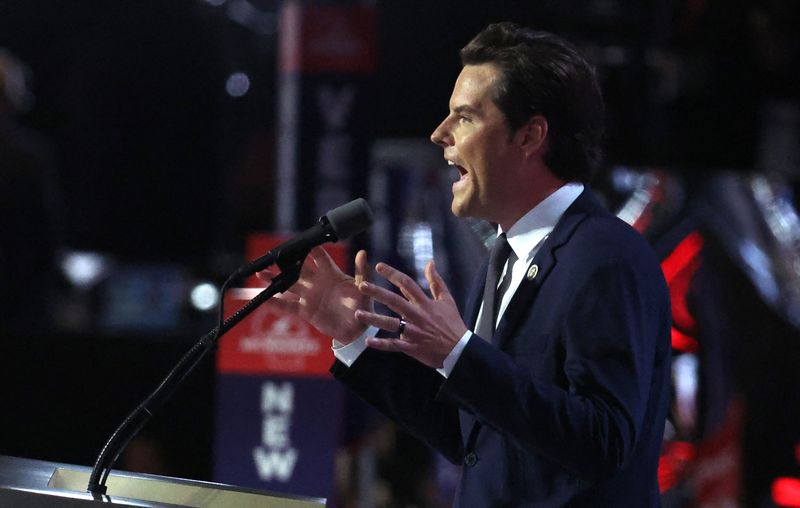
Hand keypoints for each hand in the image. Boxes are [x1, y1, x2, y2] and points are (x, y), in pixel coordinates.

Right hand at [258, 247, 372, 342]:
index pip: (318, 257)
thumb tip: (362, 252)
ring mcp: (309, 296)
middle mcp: (317, 282)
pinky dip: (275, 304)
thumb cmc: (363, 306)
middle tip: (272, 256)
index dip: (310, 248)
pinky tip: (263, 299)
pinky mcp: (305, 311)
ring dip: (274, 279)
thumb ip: (362, 271)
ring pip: (288, 285)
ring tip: (261, 273)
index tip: (299, 243)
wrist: (357, 330)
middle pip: (298, 268)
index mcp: (331, 274)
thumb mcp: (364, 289)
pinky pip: (287, 306)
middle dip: (285, 262)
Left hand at [354, 260, 467, 368]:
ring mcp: (413, 332)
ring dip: (373, 319)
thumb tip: (430, 262)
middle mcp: (417, 315)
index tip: (378, 267)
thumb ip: (436, 281)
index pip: (406, 283)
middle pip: (394, 301)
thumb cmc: (452, 324)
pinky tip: (368, 341)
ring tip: (358, 313)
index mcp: (425, 303)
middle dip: (377, 293)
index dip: (392, 274)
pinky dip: (381, 344)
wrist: (459, 350)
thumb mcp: (447, 299)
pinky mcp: (412, 347)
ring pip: (390, 324)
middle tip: (361, 286)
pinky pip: (394, 345)